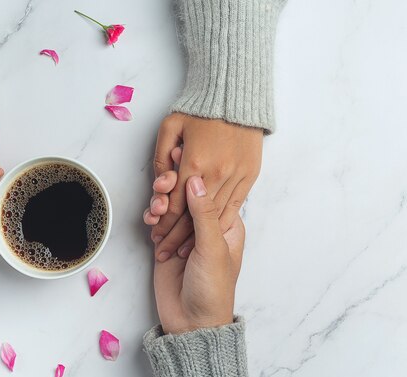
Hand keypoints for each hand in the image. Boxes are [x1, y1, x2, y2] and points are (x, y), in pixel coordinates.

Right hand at [151, 175, 245, 333]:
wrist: (191, 323)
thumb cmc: (213, 289)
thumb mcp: (212, 249)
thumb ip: (204, 214)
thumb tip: (196, 179)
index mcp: (227, 224)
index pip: (210, 188)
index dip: (194, 171)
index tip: (179, 154)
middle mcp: (207, 225)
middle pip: (187, 193)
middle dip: (172, 185)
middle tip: (162, 182)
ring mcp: (185, 234)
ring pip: (171, 205)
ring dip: (160, 201)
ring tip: (155, 207)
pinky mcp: (167, 244)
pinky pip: (158, 222)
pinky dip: (152, 217)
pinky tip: (150, 220)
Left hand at [152, 113, 261, 261]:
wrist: (236, 94)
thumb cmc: (201, 108)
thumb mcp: (170, 126)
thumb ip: (161, 157)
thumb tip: (160, 184)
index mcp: (194, 162)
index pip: (176, 205)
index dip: (165, 225)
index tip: (156, 236)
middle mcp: (217, 173)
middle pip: (194, 216)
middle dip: (176, 237)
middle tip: (165, 250)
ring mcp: (237, 175)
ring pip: (214, 216)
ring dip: (198, 236)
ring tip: (183, 250)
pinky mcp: (250, 175)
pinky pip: (235, 207)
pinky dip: (221, 224)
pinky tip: (210, 235)